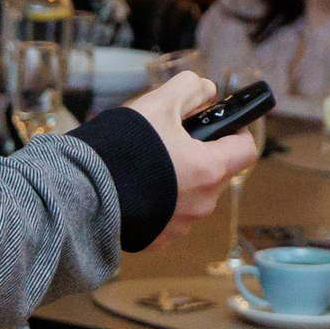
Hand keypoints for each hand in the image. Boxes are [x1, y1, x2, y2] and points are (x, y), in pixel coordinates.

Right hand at [120, 72, 258, 247]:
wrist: (83, 192)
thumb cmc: (124, 148)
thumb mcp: (159, 103)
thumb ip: (189, 89)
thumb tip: (207, 90)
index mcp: (209, 170)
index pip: (246, 150)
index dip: (237, 130)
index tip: (221, 122)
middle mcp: (202, 203)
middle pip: (216, 171)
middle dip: (199, 152)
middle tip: (171, 137)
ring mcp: (180, 225)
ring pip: (192, 194)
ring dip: (179, 178)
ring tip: (147, 161)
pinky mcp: (158, 239)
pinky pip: (169, 214)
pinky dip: (159, 199)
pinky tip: (136, 185)